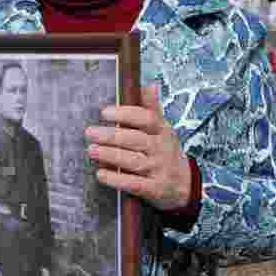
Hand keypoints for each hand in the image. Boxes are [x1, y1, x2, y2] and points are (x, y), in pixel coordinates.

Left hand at [85, 85, 191, 211]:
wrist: (185, 184)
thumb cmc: (166, 152)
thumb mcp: (163, 129)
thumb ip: (152, 109)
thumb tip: (147, 86)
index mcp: (163, 131)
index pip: (147, 118)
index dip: (126, 114)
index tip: (105, 112)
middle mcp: (161, 149)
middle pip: (136, 140)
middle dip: (112, 135)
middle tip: (90, 132)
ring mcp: (159, 170)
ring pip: (134, 161)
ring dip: (111, 155)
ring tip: (91, 150)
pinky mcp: (154, 189)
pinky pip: (134, 184)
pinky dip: (117, 179)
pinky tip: (101, 174)